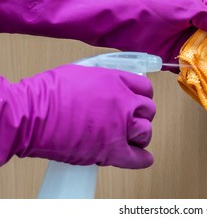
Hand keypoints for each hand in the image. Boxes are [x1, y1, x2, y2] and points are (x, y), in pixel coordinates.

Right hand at [0, 65, 154, 168]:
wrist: (34, 114)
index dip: (142, 96)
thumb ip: (102, 81)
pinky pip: (136, 158)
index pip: (144, 87)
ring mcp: (120, 126)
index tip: (138, 101)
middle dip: (142, 115)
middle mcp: (123, 102)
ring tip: (130, 138)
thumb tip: (105, 88)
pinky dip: (141, 159)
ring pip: (145, 132)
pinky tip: (142, 158)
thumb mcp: (81, 73)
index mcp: (116, 81)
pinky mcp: (111, 149)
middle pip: (148, 110)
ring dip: (140, 136)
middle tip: (131, 121)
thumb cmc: (49, 92)